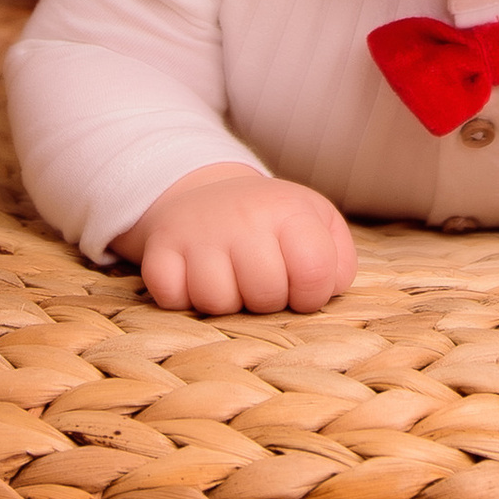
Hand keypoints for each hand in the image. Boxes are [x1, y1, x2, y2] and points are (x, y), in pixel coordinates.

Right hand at [113, 162, 357, 316]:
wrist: (207, 195)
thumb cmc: (272, 223)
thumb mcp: (317, 224)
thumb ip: (340, 260)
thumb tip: (330, 288)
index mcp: (288, 210)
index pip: (314, 273)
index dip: (311, 294)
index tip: (299, 285)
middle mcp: (242, 217)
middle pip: (265, 294)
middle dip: (267, 302)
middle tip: (259, 280)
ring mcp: (198, 232)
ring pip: (216, 302)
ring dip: (225, 303)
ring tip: (229, 279)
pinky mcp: (159, 249)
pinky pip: (170, 298)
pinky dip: (180, 299)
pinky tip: (192, 278)